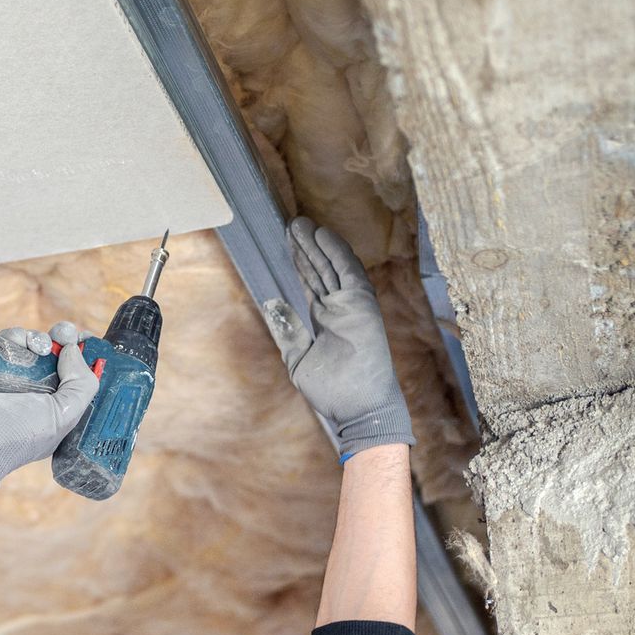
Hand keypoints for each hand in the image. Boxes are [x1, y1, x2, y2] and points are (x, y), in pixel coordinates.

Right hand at [0, 321, 100, 509]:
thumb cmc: (19, 434)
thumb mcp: (63, 418)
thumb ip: (82, 385)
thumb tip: (73, 350)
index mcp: (56, 404)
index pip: (77, 373)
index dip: (84, 353)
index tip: (86, 339)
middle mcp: (37, 387)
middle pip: (57, 350)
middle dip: (64, 337)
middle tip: (63, 335)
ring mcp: (14, 374)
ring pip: (33, 342)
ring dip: (38, 338)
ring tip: (37, 348)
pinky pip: (8, 339)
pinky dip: (15, 337)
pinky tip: (17, 346)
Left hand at [264, 218, 414, 459]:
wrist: (358, 410)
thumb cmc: (334, 391)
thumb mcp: (299, 359)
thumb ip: (288, 330)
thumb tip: (271, 303)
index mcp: (326, 319)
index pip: (312, 282)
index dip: (300, 262)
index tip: (289, 242)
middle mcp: (340, 309)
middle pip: (320, 270)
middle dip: (306, 248)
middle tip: (291, 224)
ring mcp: (352, 306)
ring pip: (332, 267)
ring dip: (318, 245)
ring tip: (301, 224)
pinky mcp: (362, 306)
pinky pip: (349, 273)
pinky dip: (337, 253)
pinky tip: (323, 235)